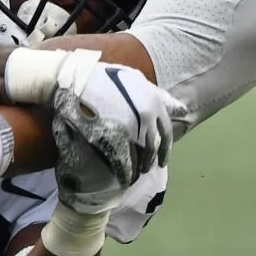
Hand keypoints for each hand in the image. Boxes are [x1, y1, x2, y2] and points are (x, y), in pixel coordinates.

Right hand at [48, 51, 182, 214]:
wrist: (72, 79)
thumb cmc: (101, 77)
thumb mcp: (133, 78)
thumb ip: (157, 94)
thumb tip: (182, 109)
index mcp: (152, 100)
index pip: (166, 129)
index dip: (165, 147)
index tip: (162, 158)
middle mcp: (146, 114)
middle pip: (155, 145)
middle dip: (153, 159)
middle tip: (149, 168)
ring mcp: (129, 126)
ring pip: (141, 155)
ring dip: (140, 167)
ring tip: (135, 173)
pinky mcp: (112, 137)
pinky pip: (124, 162)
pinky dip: (125, 173)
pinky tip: (124, 178)